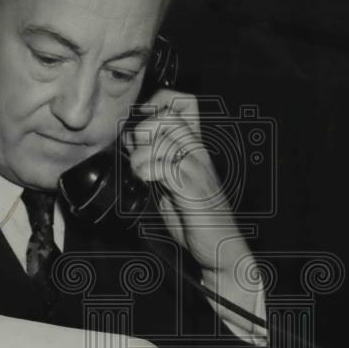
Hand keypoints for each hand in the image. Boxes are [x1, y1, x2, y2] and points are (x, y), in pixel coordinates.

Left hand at [126, 89, 246, 266]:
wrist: (220, 246)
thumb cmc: (194, 216)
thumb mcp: (169, 181)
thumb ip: (154, 159)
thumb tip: (129, 140)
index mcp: (193, 146)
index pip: (185, 102)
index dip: (159, 101)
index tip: (142, 120)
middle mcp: (198, 152)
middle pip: (168, 116)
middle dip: (144, 131)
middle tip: (138, 153)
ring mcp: (197, 168)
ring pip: (163, 141)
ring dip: (140, 156)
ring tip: (139, 172)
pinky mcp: (193, 188)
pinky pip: (164, 167)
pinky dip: (147, 172)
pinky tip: (147, 182)